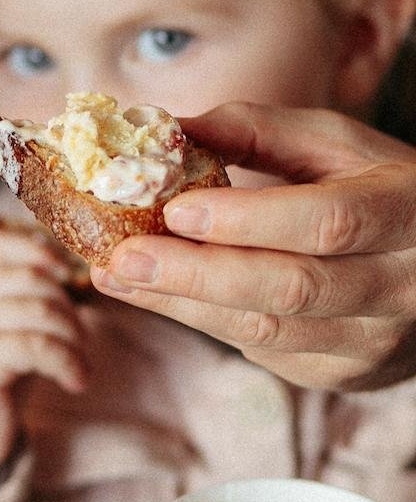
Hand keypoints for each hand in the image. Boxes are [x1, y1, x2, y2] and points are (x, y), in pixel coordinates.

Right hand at [0, 225, 87, 501]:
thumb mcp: (12, 336)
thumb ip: (32, 304)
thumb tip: (77, 273)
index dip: (39, 251)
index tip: (68, 279)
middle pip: (31, 278)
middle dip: (70, 309)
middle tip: (81, 344)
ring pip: (39, 310)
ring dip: (74, 340)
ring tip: (80, 368)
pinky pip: (35, 344)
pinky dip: (67, 361)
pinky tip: (75, 381)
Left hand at [89, 103, 415, 390]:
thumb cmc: (375, 189)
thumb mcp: (336, 145)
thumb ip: (259, 131)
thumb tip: (169, 128)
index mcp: (406, 211)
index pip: (328, 222)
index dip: (250, 220)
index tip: (175, 209)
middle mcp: (401, 286)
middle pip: (292, 287)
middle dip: (195, 275)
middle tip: (121, 256)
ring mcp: (375, 340)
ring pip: (268, 331)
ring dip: (181, 305)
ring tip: (115, 276)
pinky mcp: (345, 373)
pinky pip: (264, 352)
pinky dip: (203, 322)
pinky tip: (157, 295)